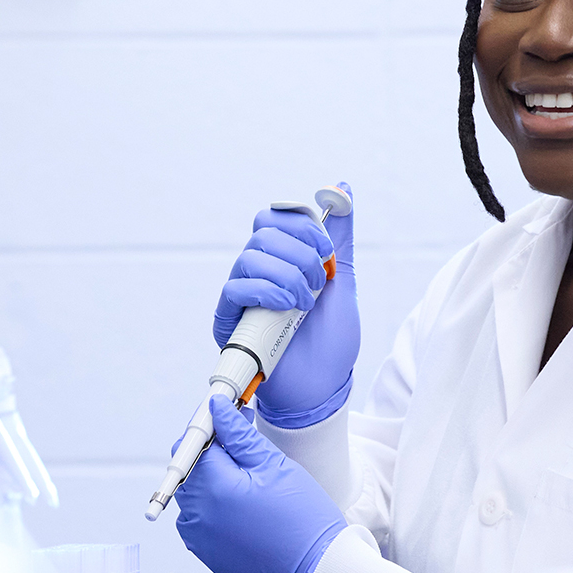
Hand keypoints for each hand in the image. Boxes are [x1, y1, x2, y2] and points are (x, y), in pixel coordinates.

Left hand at [172, 396, 346, 572]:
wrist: (316, 572)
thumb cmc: (303, 519)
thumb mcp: (273, 466)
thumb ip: (238, 435)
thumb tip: (216, 409)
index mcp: (210, 487)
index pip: (194, 443)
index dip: (212, 427)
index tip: (229, 420)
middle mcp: (195, 514)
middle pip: (188, 468)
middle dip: (211, 452)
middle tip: (245, 448)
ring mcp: (198, 537)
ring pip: (193, 493)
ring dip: (212, 480)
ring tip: (250, 481)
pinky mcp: (205, 553)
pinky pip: (199, 518)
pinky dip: (214, 506)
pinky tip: (244, 507)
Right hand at [212, 188, 357, 428]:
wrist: (323, 386)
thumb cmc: (332, 340)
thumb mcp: (344, 280)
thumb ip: (340, 237)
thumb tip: (343, 186)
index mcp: (283, 259)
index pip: (276, 218)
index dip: (302, 224)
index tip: (327, 249)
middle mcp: (259, 271)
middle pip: (263, 230)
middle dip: (300, 252)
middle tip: (320, 281)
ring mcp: (243, 294)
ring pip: (251, 255)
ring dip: (288, 274)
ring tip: (306, 301)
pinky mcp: (229, 318)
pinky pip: (236, 287)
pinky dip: (267, 290)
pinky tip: (287, 307)